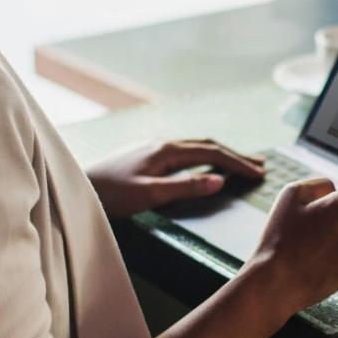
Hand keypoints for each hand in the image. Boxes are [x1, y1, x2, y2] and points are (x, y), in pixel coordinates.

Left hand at [85, 138, 264, 217]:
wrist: (77, 188)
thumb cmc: (110, 195)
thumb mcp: (150, 194)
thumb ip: (185, 187)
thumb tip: (219, 180)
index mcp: (167, 150)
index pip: (212, 153)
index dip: (238, 163)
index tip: (259, 173)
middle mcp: (163, 143)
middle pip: (208, 145)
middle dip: (236, 155)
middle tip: (260, 164)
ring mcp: (154, 147)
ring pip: (196, 146)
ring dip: (221, 154)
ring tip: (240, 162)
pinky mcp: (147, 154)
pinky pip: (185, 151)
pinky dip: (204, 156)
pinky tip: (205, 163)